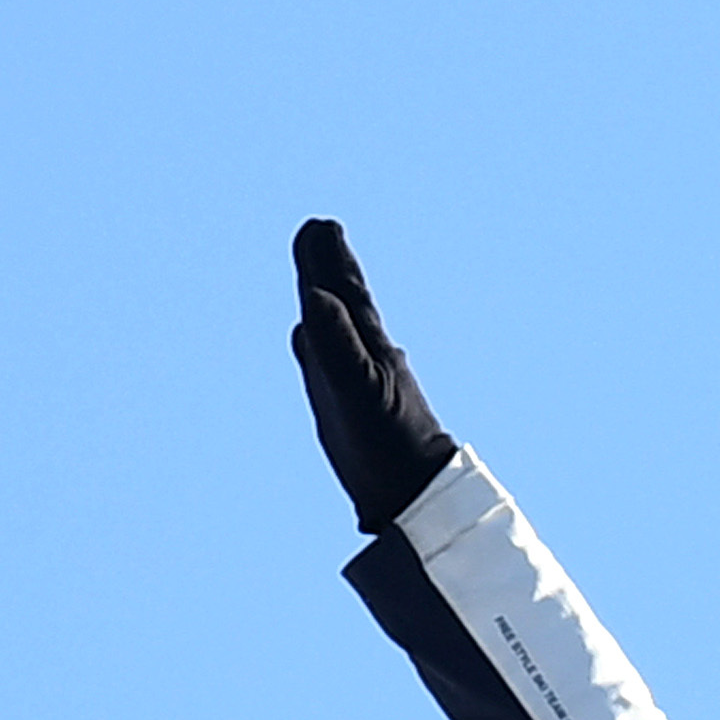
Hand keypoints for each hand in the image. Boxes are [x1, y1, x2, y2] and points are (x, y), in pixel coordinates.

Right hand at [289, 217, 456, 532]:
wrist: (414, 493)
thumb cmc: (389, 445)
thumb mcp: (359, 390)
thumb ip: (337, 343)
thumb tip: (316, 296)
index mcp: (367, 345)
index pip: (347, 292)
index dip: (331, 260)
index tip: (321, 226)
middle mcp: (363, 355)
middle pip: (341, 300)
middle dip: (327, 266)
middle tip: (316, 230)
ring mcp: (355, 379)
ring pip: (333, 326)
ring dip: (321, 296)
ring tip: (311, 276)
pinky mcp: (346, 405)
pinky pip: (326, 361)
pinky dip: (314, 340)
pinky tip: (306, 336)